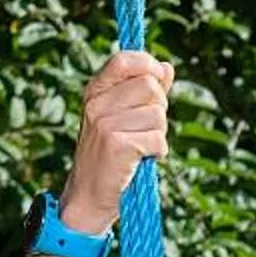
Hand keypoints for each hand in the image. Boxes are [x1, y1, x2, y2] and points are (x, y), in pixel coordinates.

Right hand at [58, 49, 175, 233]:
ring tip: (140, 146)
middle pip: (150, 87)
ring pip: (158, 115)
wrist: (89, 196)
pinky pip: (158, 138)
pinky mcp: (117, 145)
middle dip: (159, 108)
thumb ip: (144, 91)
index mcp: (95, 91)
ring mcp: (105, 123)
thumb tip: (167, 67)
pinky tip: (142, 159)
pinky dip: (157, 151)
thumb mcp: (121, 117)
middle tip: (145, 127)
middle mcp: (96, 104)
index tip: (157, 80)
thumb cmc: (110, 156)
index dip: (148, 66)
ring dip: (158, 133)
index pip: (124, 60)